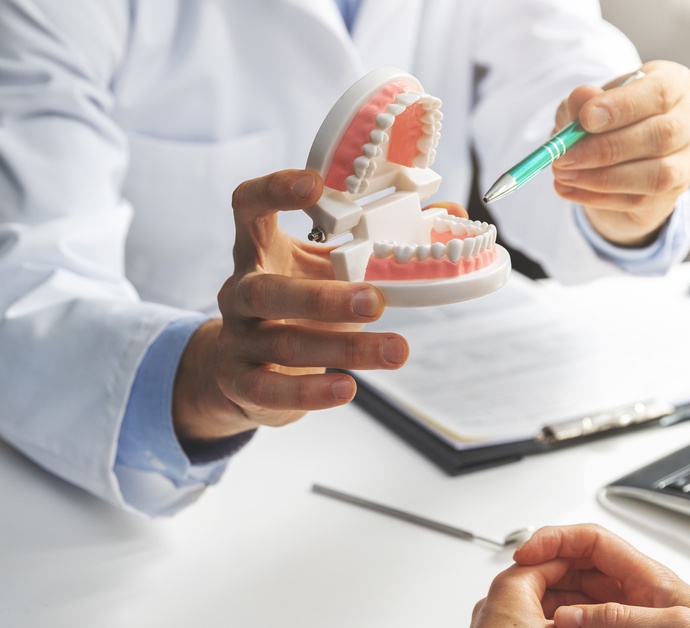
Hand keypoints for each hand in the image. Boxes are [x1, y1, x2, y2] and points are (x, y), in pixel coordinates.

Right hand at [171, 169, 410, 441]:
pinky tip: (347, 389)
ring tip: (396, 351)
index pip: (248, 205)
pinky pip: (271, 388)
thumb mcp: (331, 267)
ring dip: (343, 349)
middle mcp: (239, 290)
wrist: (245, 370)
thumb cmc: (301, 305)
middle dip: (323, 297)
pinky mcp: (241, 381)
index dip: (274, 190)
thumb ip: (381, 240)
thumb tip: (451, 212)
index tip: (315, 185)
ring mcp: (237, 337)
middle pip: (267, 289)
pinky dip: (311, 392)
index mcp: (260, 249)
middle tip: (376, 300)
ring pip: (285, 342)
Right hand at [472, 524, 689, 627]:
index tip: (526, 553)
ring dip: (552, 596)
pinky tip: (553, 625)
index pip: (591, 540)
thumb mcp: (673, 625)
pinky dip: (565, 619)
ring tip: (530, 606)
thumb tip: (570, 615)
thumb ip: (620, 617)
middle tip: (520, 582)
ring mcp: (631, 611)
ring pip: (578, 594)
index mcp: (646, 575)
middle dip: (546, 568)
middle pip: (578, 564)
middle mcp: (634, 589)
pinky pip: (588, 618)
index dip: (554, 539)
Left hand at [552, 61, 689, 246]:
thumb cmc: (603, 122)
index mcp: (673, 83)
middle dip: (607, 148)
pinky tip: (569, 189)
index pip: (660, 91)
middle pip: (662, 134)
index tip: (585, 119)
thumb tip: (582, 97)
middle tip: (565, 156)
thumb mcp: (584, 106)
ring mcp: (687, 159)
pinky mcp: (674, 193)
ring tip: (564, 174)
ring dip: (603, 177)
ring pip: (657, 174)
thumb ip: (582, 102)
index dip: (623, 106)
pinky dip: (598, 197)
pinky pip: (640, 199)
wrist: (613, 160)